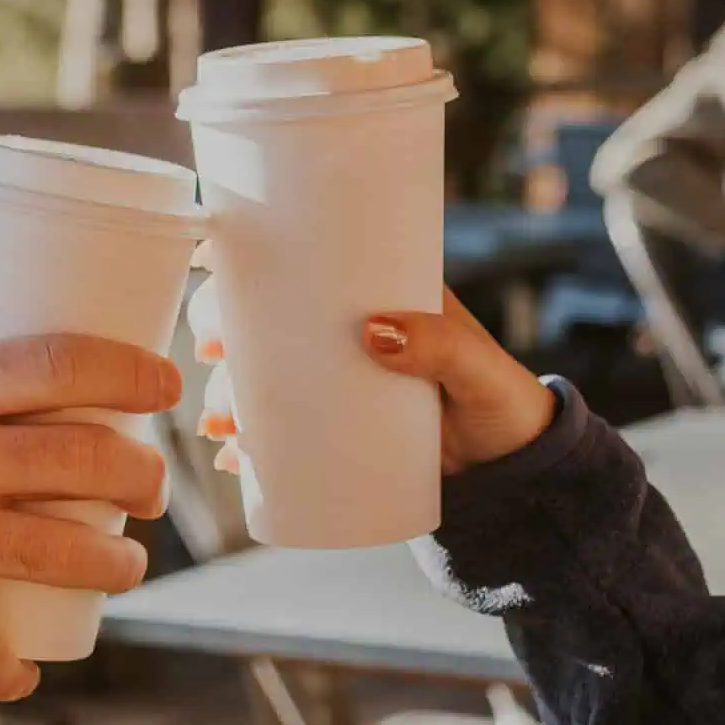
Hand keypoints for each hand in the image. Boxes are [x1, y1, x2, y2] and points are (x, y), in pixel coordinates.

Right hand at [0, 336, 179, 704]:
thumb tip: (56, 395)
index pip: (58, 362)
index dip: (130, 372)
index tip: (168, 385)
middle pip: (87, 459)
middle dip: (145, 478)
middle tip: (153, 490)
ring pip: (71, 552)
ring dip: (121, 567)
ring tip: (126, 566)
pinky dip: (14, 670)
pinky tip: (24, 669)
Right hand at [192, 273, 552, 479]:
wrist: (515, 469)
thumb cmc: (503, 401)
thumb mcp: (477, 368)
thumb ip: (439, 346)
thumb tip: (373, 330)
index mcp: (381, 294)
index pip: (308, 260)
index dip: (252, 255)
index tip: (209, 259)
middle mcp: (348, 333)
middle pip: (268, 323)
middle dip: (224, 335)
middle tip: (209, 355)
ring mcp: (338, 383)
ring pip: (266, 380)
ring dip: (229, 396)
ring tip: (221, 424)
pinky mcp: (338, 431)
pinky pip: (283, 434)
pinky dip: (254, 445)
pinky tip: (235, 459)